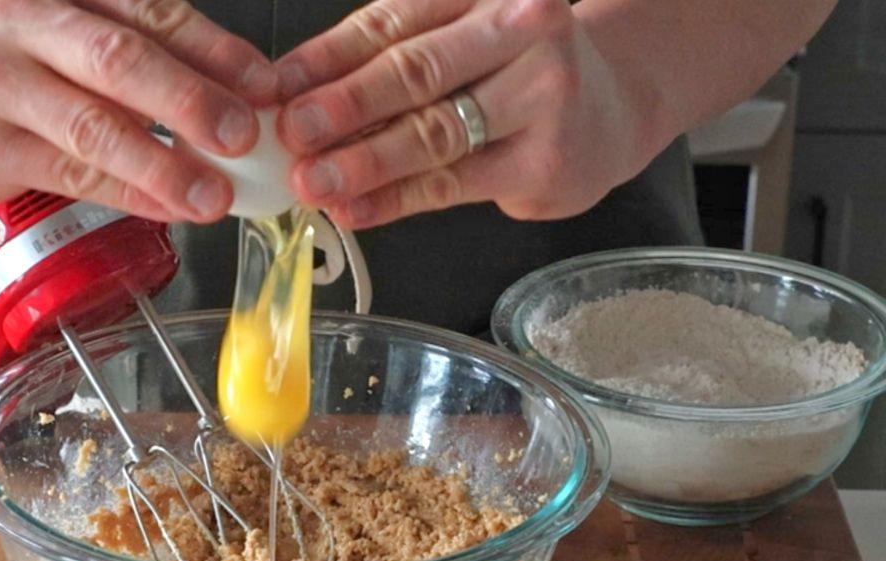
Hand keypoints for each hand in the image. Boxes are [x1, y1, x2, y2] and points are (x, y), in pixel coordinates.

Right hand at [0, 0, 278, 220]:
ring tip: (214, 193)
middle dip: (191, 102)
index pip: (147, 12)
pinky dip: (129, 195)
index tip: (263, 85)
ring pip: (93, 130)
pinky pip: (71, 178)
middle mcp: (17, 24)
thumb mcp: (69, 23)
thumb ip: (141, 47)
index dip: (213, 50)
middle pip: (117, 61)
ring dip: (165, 167)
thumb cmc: (7, 51)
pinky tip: (167, 206)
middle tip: (243, 136)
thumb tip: (234, 91)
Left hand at [274, 0, 653, 227]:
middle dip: (341, 107)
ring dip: (362, 162)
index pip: (391, 24)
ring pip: (431, 134)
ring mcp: (539, 96)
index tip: (275, 88)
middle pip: (413, 73)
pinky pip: (451, 185)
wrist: (612, 109)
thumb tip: (294, 97)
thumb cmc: (517, 74)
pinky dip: (395, 199)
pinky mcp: (542, 161)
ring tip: (311, 182)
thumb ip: (386, 63)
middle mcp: (519, 31)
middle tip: (289, 134)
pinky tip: (354, 210)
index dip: (325, 59)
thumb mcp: (458, 46)